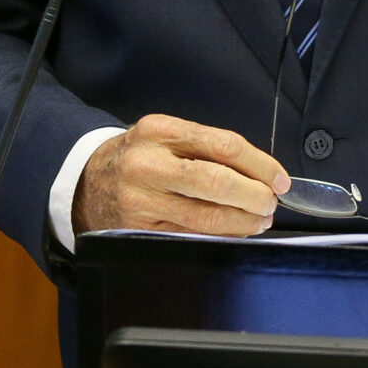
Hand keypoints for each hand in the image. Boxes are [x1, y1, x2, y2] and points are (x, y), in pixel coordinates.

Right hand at [75, 115, 290, 235]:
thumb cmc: (140, 158)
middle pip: (215, 181)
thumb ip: (207, 147)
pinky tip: (233, 231)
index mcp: (160, 130)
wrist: (87, 183)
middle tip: (271, 203)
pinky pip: (190, 236)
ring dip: (242, 221)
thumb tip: (262, 173)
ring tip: (258, 220)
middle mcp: (148, 163)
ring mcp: (141, 200)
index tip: (279, 179)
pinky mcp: (139, 229)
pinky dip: (220, 236)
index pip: (223, 145)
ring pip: (205, 216)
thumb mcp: (165, 137)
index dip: (259, 165)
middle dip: (253, 196)